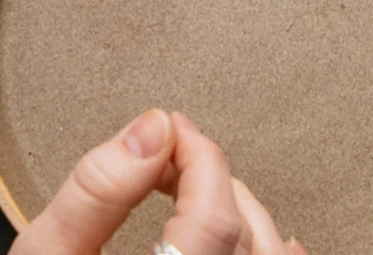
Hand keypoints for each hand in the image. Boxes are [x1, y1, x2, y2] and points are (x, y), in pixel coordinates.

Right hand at [10, 109, 306, 254]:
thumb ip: (96, 191)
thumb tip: (151, 130)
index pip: (213, 218)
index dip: (199, 157)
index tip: (171, 130)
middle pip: (244, 243)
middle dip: (216, 182)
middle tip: (172, 156)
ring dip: (247, 220)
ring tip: (209, 189)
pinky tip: (276, 244)